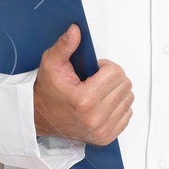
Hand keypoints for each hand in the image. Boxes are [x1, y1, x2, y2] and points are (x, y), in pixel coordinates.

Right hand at [33, 24, 132, 145]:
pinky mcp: (106, 137)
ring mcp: (102, 130)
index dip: (105, 67)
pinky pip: (127, 114)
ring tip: (99, 92)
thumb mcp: (51, 63)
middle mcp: (95, 118)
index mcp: (84, 99)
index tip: (94, 70)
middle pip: (125, 85)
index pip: (116, 73)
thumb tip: (75, 30)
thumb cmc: (47, 92)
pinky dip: (118, 106)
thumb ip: (65, 46)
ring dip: (116, 92)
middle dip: (113, 78)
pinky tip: (103, 104)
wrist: (39, 117)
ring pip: (128, 99)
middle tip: (96, 80)